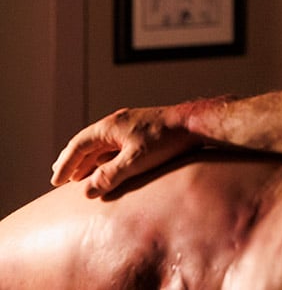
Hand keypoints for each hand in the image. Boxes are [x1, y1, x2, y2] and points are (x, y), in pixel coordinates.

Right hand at [50, 106, 201, 197]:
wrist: (195, 124)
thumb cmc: (166, 140)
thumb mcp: (135, 161)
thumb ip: (110, 176)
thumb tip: (88, 191)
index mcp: (110, 126)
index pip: (78, 145)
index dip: (66, 164)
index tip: (56, 180)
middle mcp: (117, 122)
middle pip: (87, 142)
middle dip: (73, 159)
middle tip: (60, 175)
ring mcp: (130, 124)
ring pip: (102, 143)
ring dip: (89, 158)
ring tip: (80, 173)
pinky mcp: (142, 130)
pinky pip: (115, 144)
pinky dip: (105, 156)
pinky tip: (108, 166)